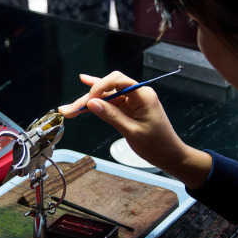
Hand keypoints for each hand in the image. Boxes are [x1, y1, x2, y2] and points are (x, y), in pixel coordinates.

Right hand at [58, 72, 211, 189]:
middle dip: (87, 98)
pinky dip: (96, 107)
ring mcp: (132, 102)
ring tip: (67, 110)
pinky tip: (82, 100)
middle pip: (108, 89)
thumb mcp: (132, 131)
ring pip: (105, 97)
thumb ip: (111, 116)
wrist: (170, 156)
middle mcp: (136, 94)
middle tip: (68, 110)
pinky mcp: (128, 110)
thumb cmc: (156, 145)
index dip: (99, 86)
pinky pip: (109, 105)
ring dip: (87, 103)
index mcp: (142, 95)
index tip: (87, 101)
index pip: (117, 80)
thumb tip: (91, 103)